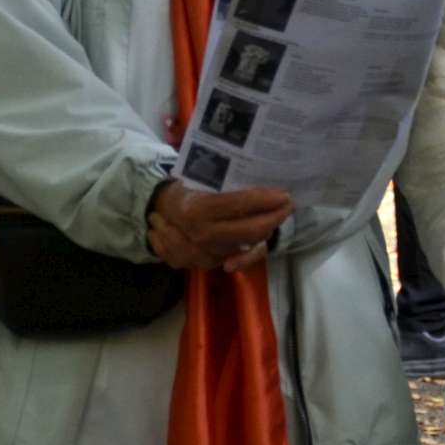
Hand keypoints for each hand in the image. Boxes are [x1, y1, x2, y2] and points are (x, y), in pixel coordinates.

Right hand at [147, 181, 291, 272]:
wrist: (155, 213)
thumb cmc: (182, 191)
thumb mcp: (197, 180)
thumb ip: (224, 184)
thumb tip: (260, 182)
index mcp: (196, 210)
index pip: (238, 205)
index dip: (264, 201)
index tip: (284, 194)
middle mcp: (201, 235)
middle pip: (248, 231)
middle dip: (273, 219)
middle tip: (289, 206)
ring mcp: (203, 254)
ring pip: (246, 246)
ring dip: (265, 231)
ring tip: (277, 215)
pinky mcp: (205, 264)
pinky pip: (237, 258)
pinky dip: (251, 249)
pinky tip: (261, 240)